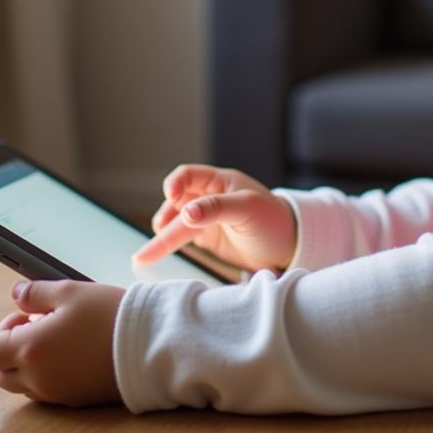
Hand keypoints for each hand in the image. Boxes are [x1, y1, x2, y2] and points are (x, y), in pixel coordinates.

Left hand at [0, 279, 124, 407]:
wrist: (148, 345)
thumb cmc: (109, 314)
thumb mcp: (70, 291)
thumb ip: (36, 292)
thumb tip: (16, 293)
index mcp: (29, 349)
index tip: (24, 317)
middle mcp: (36, 377)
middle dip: (10, 349)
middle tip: (40, 327)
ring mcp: (55, 393)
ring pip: (21, 384)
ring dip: (28, 363)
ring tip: (60, 339)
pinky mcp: (73, 400)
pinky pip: (46, 391)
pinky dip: (48, 374)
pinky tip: (74, 353)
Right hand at [132, 164, 297, 272]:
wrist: (288, 245)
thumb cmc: (273, 219)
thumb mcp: (248, 208)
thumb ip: (217, 208)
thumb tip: (185, 212)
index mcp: (220, 182)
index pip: (188, 176)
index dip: (176, 184)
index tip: (171, 197)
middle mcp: (209, 197)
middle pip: (177, 204)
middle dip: (164, 219)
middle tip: (154, 237)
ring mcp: (206, 217)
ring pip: (176, 224)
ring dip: (162, 237)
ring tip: (145, 256)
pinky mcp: (206, 236)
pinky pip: (182, 238)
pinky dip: (169, 245)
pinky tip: (156, 253)